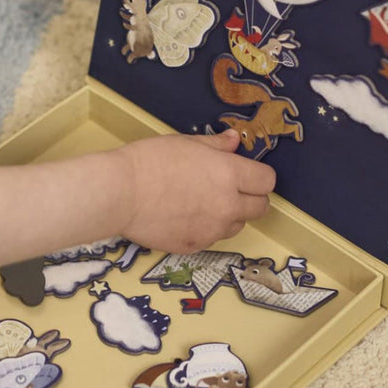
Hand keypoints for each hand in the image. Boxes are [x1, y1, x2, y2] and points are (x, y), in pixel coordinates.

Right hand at [117, 129, 274, 253]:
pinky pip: (212, 239)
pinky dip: (205, 229)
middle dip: (251, 198)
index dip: (259, 176)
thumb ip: (215, 145)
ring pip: (237, 225)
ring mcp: (212, 229)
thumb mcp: (184, 143)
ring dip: (228, 215)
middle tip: (229, 189)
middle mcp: (227, 205)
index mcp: (228, 174)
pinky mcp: (195, 246)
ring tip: (202, 203)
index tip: (247, 174)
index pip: (267, 181)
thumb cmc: (149, 161)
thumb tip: (234, 141)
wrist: (120, 193)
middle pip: (261, 207)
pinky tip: (183, 216)